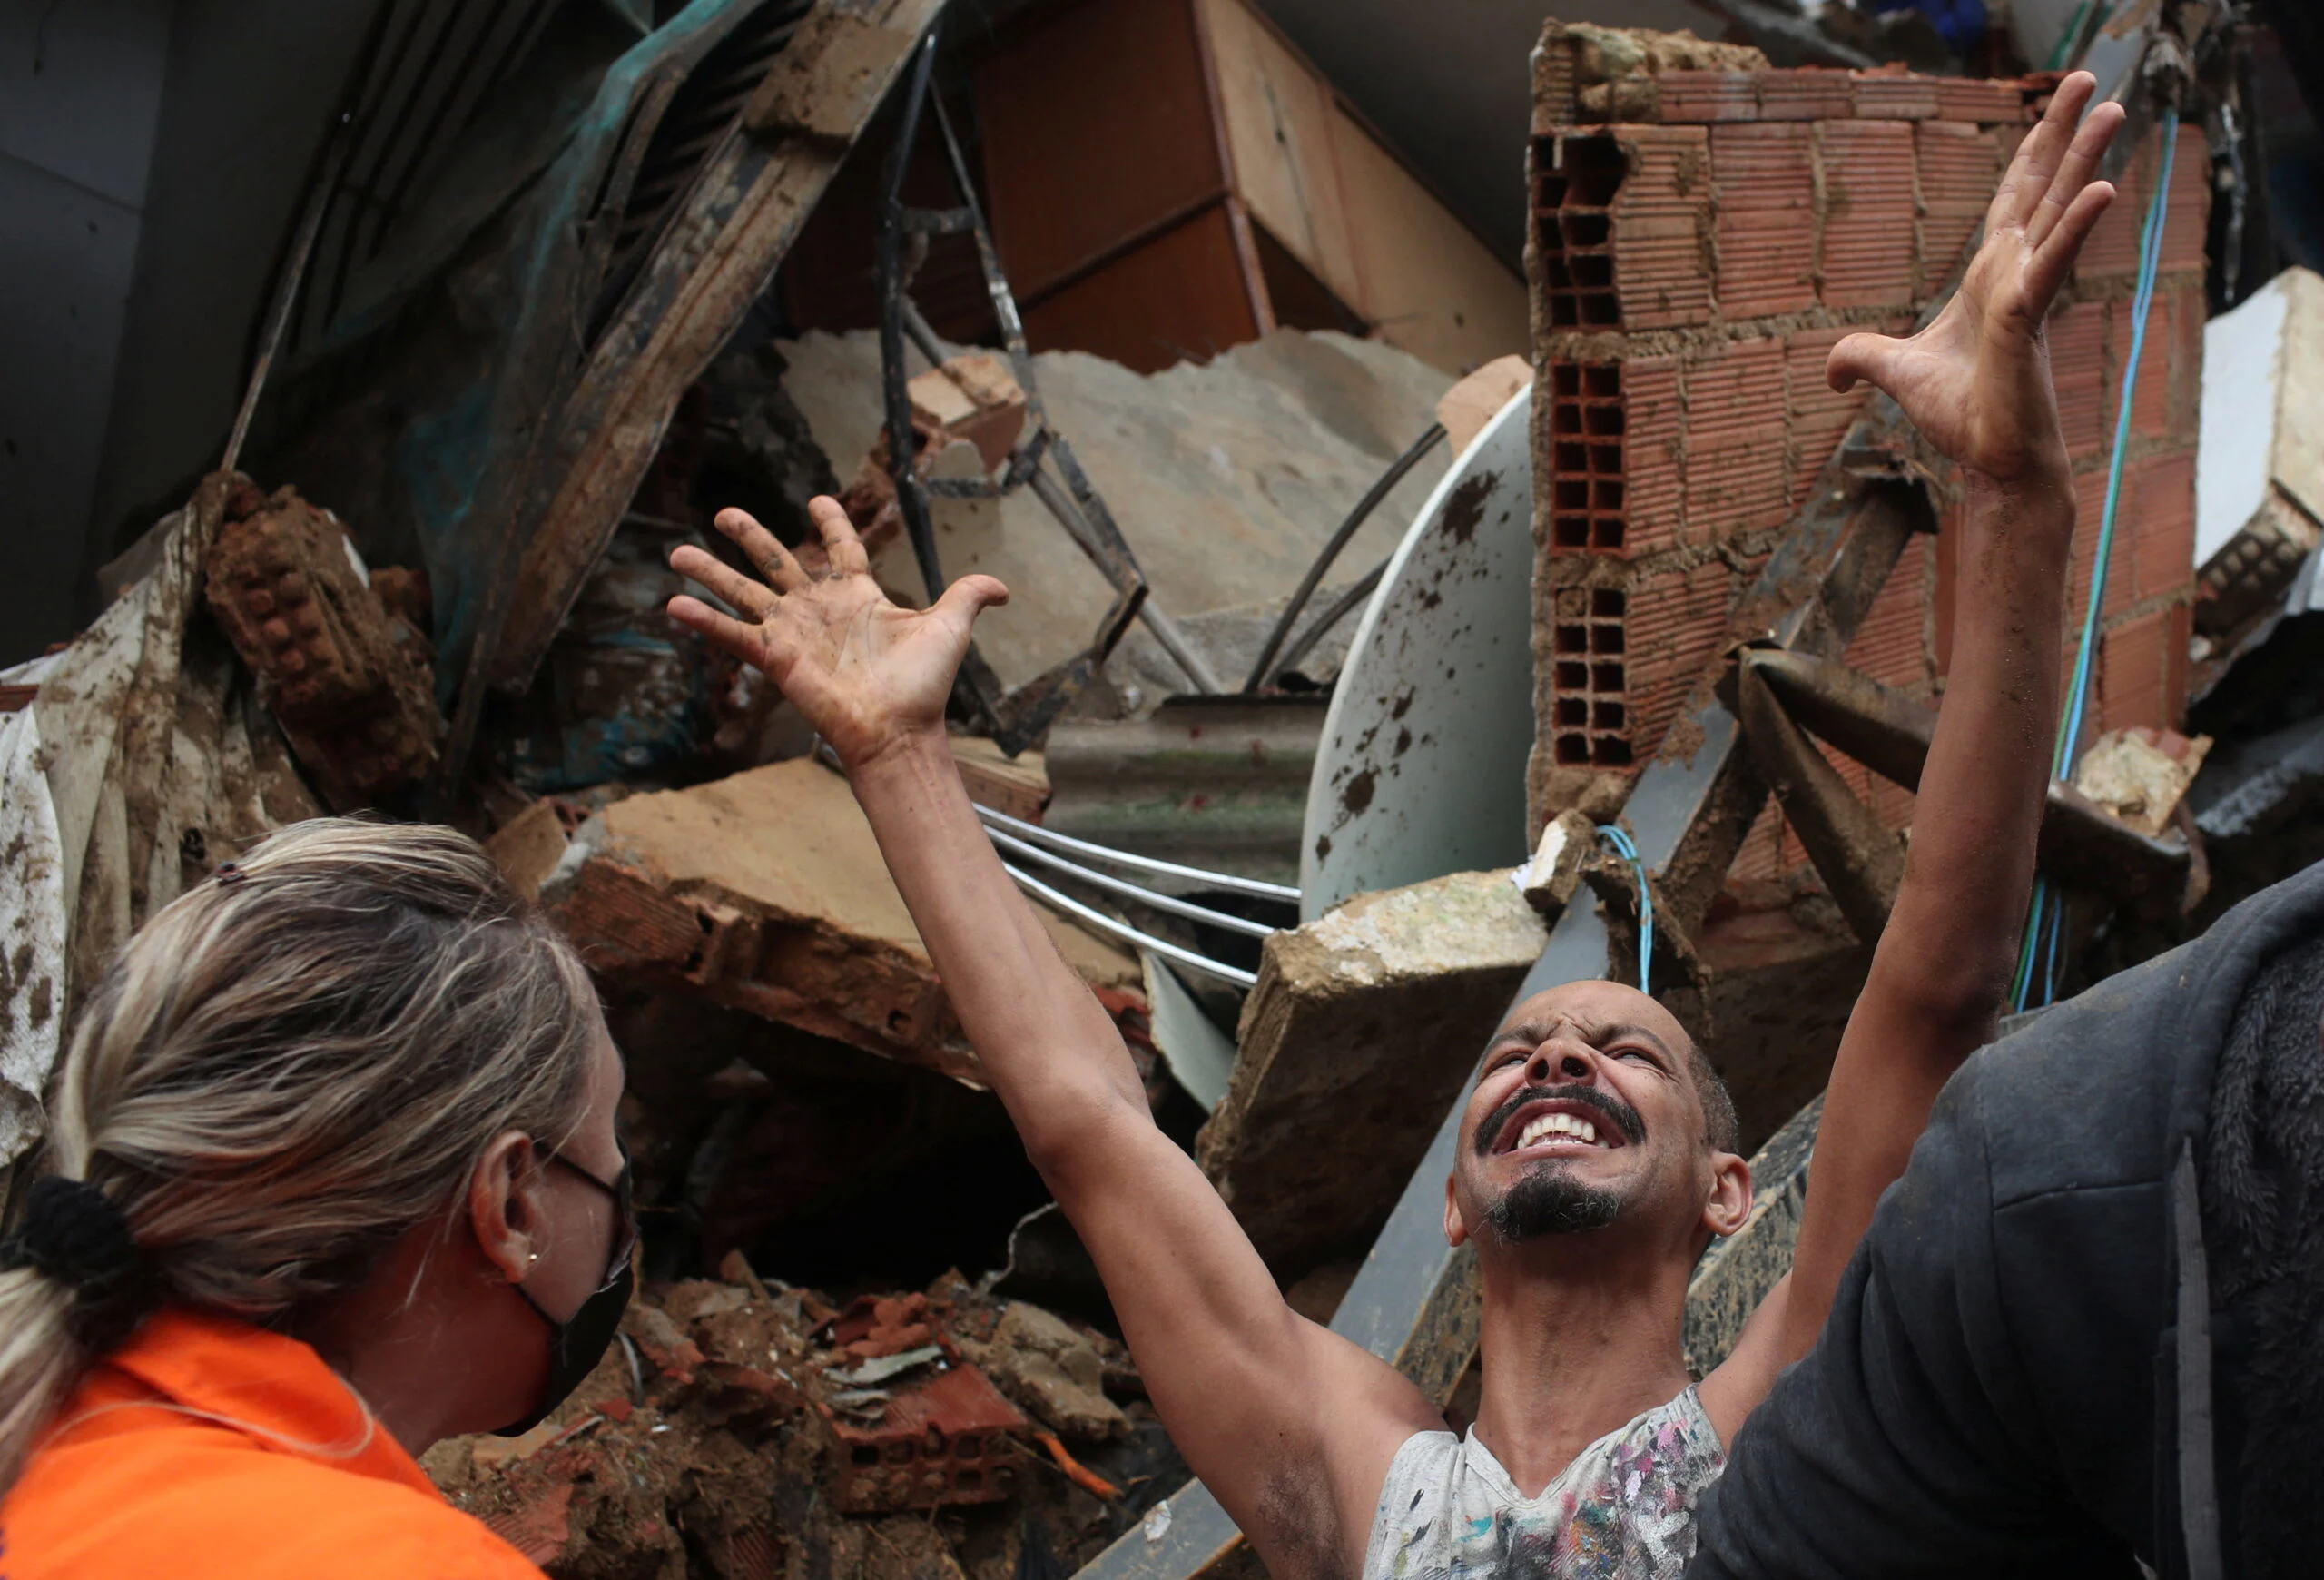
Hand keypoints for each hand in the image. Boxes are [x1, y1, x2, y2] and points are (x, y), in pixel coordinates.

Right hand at [665, 498, 1007, 769]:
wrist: (899, 729)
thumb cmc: (924, 685)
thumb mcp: (950, 627)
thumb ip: (969, 595)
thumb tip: (1003, 587)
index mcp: (858, 595)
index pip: (840, 549)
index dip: (831, 523)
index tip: (819, 501)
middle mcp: (820, 609)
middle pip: (777, 561)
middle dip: (751, 536)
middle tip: (724, 511)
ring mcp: (794, 632)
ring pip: (743, 592)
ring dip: (710, 572)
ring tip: (675, 549)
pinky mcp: (776, 658)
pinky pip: (734, 635)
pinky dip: (704, 621)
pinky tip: (673, 604)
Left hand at [1828, 71, 2123, 483]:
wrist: (1988, 458)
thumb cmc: (1958, 414)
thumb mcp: (1893, 372)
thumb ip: (1859, 357)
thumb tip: (1830, 371)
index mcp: (1992, 275)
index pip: (2014, 197)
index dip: (2033, 151)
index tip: (2056, 108)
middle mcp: (2017, 272)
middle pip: (2042, 185)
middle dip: (2063, 131)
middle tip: (2091, 78)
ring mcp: (2027, 291)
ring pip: (2059, 210)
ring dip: (2085, 157)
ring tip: (2112, 105)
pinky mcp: (2027, 318)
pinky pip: (2054, 262)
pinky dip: (2074, 227)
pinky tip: (2101, 188)